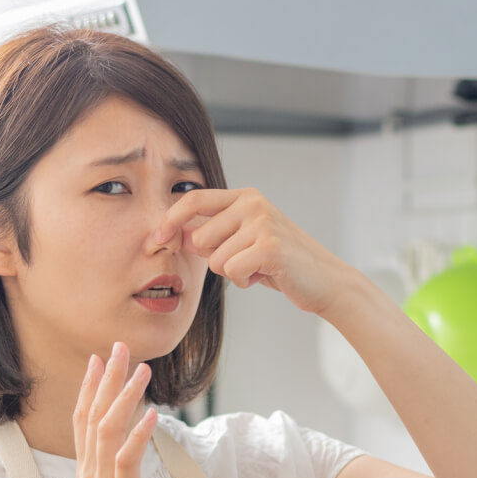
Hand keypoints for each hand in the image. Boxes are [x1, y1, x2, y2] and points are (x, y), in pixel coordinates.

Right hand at [72, 341, 156, 477]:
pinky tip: (153, 414)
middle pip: (93, 415)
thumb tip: (124, 460)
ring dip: (125, 397)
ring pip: (109, 430)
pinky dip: (138, 434)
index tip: (98, 360)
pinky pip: (127, 459)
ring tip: (142, 370)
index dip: (91, 388)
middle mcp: (91, 474)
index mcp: (88, 474)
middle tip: (118, 348)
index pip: (83, 421)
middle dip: (107, 379)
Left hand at [154, 187, 353, 315]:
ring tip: (258, 268)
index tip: (153, 239)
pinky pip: (232, 271)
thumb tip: (174, 233)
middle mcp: (252, 203)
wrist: (323, 280)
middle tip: (243, 261)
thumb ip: (212, 235)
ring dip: (232, 273)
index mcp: (244, 197)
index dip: (169, 220)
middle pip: (199, 237)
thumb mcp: (243, 243)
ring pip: (215, 259)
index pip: (193, 200)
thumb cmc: (279, 264)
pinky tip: (265, 276)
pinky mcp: (270, 246)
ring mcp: (262, 222)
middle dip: (213, 258)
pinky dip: (244, 281)